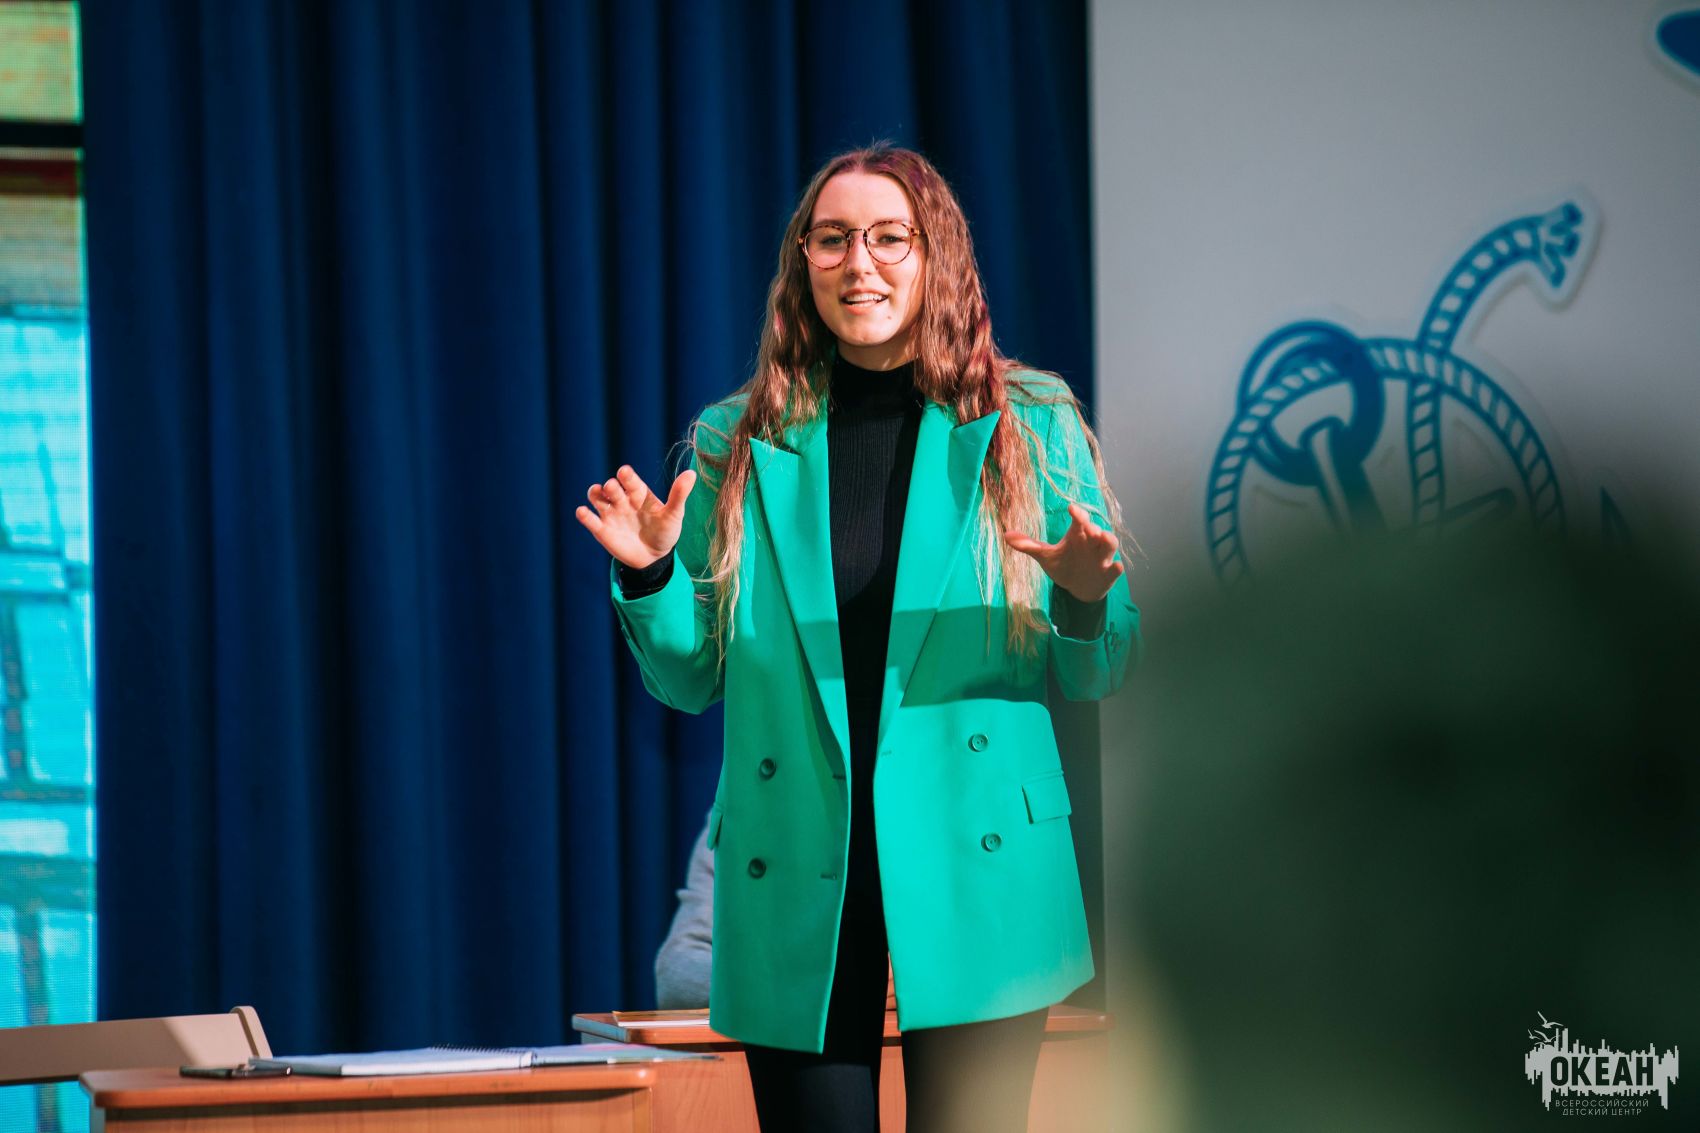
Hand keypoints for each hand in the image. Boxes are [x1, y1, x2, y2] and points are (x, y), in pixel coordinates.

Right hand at [575, 465, 697, 569]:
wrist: (654, 558)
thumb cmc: (665, 532)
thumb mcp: (674, 514)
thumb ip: (679, 494)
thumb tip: (692, 473)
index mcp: (639, 493)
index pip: (630, 480)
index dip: (626, 476)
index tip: (624, 472)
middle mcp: (622, 500)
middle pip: (612, 488)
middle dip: (611, 487)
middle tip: (613, 488)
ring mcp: (611, 514)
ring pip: (597, 498)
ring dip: (595, 494)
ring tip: (597, 493)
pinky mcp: (602, 530)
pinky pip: (590, 520)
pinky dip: (584, 515)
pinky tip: (583, 512)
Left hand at [1003, 503, 1123, 602]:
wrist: (1077, 588)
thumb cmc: (1063, 566)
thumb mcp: (1045, 556)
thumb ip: (1028, 545)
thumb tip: (1006, 535)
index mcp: (1077, 535)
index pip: (1079, 521)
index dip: (1077, 514)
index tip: (1071, 508)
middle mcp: (1092, 543)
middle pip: (1097, 530)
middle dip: (1093, 528)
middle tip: (1087, 527)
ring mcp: (1102, 558)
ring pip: (1110, 544)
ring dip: (1108, 540)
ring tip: (1102, 537)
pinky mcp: (1108, 574)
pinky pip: (1115, 569)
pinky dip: (1116, 567)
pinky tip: (1116, 566)